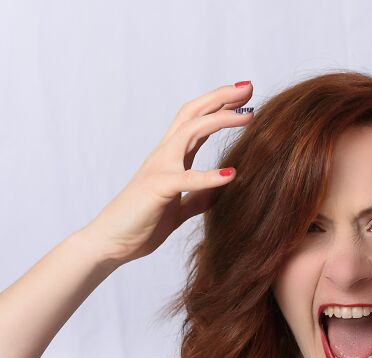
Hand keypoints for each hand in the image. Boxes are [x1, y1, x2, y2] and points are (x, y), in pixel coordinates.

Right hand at [83, 82, 253, 264]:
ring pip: (190, 131)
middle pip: (193, 113)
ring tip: (249, 118)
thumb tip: (220, 190)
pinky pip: (186, 179)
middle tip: (249, 87)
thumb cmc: (139, 224)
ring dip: (220, 120)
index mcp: (171, 158)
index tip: (245, 96)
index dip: (219, 105)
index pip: (197, 121)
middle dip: (221, 97)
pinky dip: (210, 176)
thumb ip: (197, 197)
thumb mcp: (178, 208)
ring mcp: (159, 168)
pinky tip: (231, 174)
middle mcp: (164, 155)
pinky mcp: (157, 189)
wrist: (110, 244)